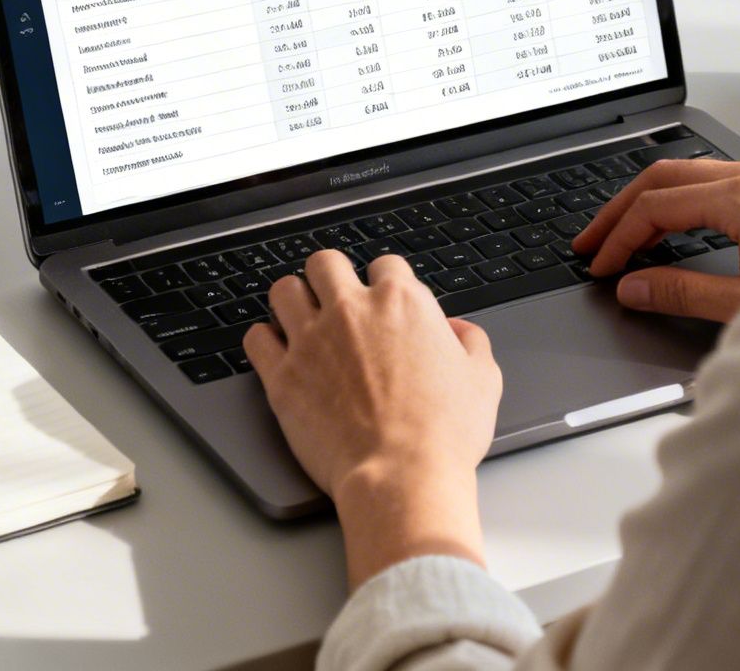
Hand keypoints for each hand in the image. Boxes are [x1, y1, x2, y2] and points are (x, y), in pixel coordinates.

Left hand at [244, 249, 502, 588]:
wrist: (401, 476)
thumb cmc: (443, 434)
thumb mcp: (483, 380)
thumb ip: (471, 342)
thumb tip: (458, 330)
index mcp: (402, 302)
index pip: (385, 264)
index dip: (385, 282)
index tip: (383, 300)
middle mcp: (351, 309)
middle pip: (325, 263)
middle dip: (330, 277)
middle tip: (335, 300)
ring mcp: (311, 340)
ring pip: (284, 290)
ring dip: (293, 301)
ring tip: (300, 319)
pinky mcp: (282, 376)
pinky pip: (256, 338)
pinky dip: (265, 341)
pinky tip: (277, 352)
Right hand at [572, 158, 739, 321]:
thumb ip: (682, 292)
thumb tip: (635, 286)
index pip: (656, 207)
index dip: (618, 238)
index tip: (601, 267)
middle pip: (665, 176)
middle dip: (621, 210)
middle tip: (592, 242)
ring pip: (693, 174)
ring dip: (653, 202)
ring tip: (626, 235)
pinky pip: (721, 181)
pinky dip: (686, 201)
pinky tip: (679, 228)